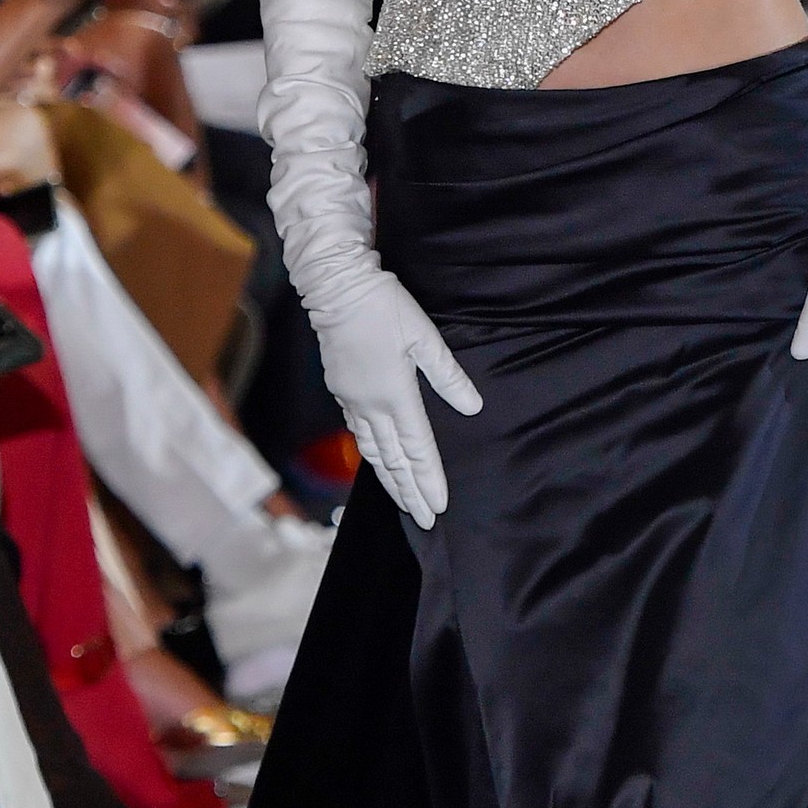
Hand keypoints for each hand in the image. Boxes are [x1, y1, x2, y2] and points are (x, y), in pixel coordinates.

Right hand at [317, 264, 481, 527]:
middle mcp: (370, 406)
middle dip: (410, 493)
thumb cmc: (383, 307)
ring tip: (404, 501)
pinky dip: (373, 455)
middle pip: (393, 461)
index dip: (428, 480)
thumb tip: (472, 406)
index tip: (439, 507)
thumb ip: (448, 376)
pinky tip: (379, 461)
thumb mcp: (424, 337)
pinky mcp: (342, 391)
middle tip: (425, 519)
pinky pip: (360, 434)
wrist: (336, 288)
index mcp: (395, 395)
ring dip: (390, 480)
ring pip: (373, 452)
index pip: (417, 450)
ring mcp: (352, 400)